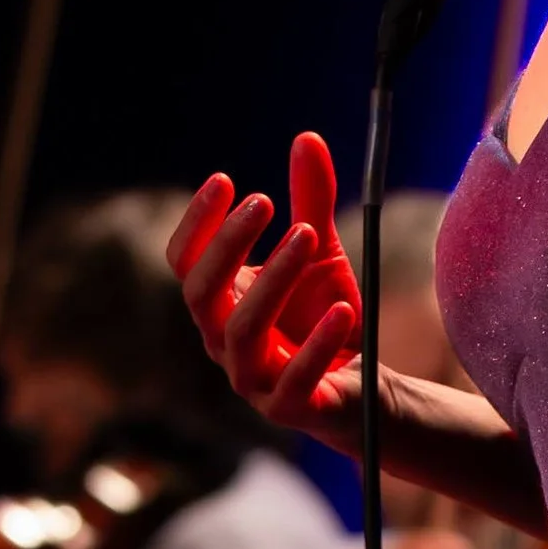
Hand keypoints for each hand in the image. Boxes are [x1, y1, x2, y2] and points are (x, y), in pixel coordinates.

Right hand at [168, 133, 362, 438]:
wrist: (362, 389)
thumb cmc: (325, 318)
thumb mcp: (321, 254)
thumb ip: (311, 202)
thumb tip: (307, 138)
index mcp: (220, 304)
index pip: (185, 263)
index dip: (198, 223)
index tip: (226, 180)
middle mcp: (223, 342)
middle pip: (202, 294)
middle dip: (228, 245)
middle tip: (265, 201)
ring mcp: (252, 380)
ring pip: (242, 331)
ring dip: (273, 279)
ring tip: (308, 236)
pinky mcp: (289, 410)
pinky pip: (294, 380)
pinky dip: (317, 344)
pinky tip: (344, 308)